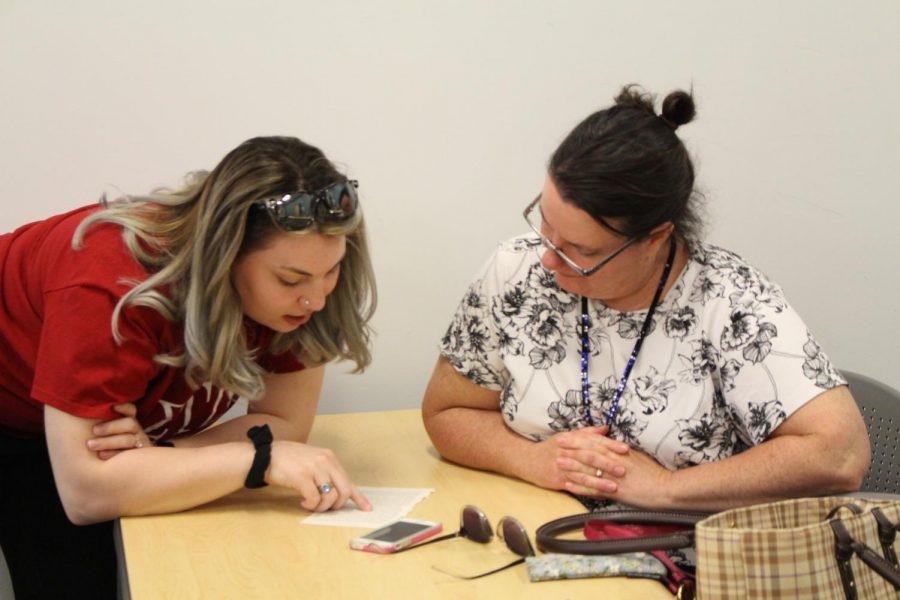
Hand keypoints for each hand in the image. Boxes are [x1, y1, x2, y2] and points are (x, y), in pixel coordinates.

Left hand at [86, 403, 150, 459]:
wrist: (107, 475)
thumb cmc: (96, 448)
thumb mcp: (98, 432)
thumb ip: (97, 421)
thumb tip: (80, 402)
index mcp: (127, 423)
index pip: (130, 410)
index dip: (124, 407)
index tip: (112, 406)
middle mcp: (135, 432)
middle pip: (130, 423)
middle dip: (111, 426)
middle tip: (94, 431)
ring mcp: (139, 445)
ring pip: (129, 440)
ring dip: (109, 442)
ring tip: (91, 445)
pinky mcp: (138, 459)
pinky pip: (130, 455)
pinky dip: (114, 455)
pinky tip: (100, 457)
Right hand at [267, 441, 371, 512]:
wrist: (265, 455)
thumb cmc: (288, 460)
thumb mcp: (312, 462)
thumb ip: (325, 473)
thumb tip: (337, 493)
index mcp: (329, 458)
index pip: (349, 480)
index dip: (359, 497)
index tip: (367, 508)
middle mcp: (325, 461)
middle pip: (344, 491)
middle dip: (336, 505)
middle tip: (325, 508)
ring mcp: (314, 468)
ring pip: (330, 497)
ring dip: (321, 507)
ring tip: (310, 505)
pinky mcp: (302, 477)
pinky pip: (314, 499)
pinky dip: (310, 505)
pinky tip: (302, 502)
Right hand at [517, 426, 624, 490]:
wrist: (526, 460)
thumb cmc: (550, 448)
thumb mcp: (566, 436)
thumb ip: (587, 433)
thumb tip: (606, 428)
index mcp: (570, 439)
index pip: (593, 441)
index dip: (609, 445)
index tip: (625, 449)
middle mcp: (565, 452)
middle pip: (589, 457)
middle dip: (607, 464)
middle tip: (624, 469)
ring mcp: (561, 467)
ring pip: (583, 474)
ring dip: (599, 481)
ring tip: (614, 486)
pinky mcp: (557, 480)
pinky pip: (575, 486)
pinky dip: (587, 491)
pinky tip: (599, 496)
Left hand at [558, 441, 672, 508]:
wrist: (666, 488)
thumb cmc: (654, 473)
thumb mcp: (638, 456)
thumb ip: (621, 451)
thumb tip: (610, 444)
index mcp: (620, 452)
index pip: (596, 442)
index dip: (580, 438)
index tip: (567, 435)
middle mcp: (616, 462)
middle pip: (590, 452)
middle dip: (572, 448)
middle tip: (556, 443)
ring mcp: (614, 477)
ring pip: (589, 469)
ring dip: (572, 466)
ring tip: (558, 462)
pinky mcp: (616, 492)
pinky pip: (594, 490)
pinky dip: (580, 488)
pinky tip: (569, 486)